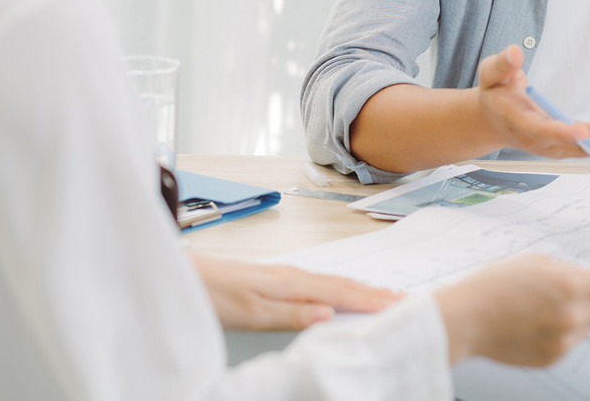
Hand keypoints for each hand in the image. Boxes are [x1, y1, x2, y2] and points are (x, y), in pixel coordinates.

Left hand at [190, 255, 400, 330]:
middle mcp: (291, 276)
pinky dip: (337, 289)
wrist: (186, 275)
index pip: (340, 292)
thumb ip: (290, 314)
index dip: (370, 300)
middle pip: (340, 284)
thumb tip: (328, 314)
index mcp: (291, 283)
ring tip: (380, 296)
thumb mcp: (251, 312)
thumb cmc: (214, 293)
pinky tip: (337, 294)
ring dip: (357, 290)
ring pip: (330, 283)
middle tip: (403, 299)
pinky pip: (317, 284)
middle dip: (372, 292)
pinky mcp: (274, 280)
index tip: (399, 306)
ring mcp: (283, 276)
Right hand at [433, 254, 589, 365]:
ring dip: (580, 313)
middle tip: (573, 287)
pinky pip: (573, 341)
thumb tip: (587, 279)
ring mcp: (565, 340)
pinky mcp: (555, 357)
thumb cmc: (495, 284)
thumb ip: (566, 270)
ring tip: (546, 307)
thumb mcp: (534, 262)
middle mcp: (573, 314)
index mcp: (569, 284)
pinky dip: (565, 331)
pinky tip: (538, 324)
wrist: (467, 320)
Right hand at [476, 45, 589, 158]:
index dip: (562, 131)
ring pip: (576, 149)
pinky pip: (578, 151)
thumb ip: (502, 64)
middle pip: (566, 142)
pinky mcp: (555, 147)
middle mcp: (533, 137)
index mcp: (517, 119)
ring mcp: (545, 145)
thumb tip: (515, 51)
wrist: (489, 120)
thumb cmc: (494, 93)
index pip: (541, 128)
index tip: (584, 131)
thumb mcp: (491, 73)